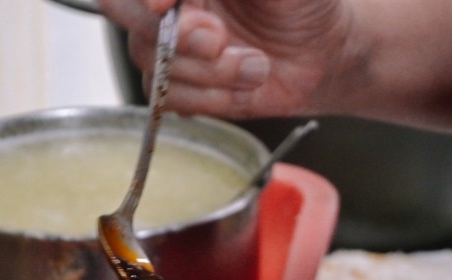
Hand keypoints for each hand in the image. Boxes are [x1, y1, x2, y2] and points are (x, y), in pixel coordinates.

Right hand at [97, 0, 352, 117]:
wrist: (327, 53)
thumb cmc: (304, 3)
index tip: (165, 6)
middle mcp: (172, 3)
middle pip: (124, 12)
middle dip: (175, 36)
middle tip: (219, 38)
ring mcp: (173, 46)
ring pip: (153, 63)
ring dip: (212, 72)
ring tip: (256, 63)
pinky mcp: (184, 86)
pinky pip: (171, 99)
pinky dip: (214, 97)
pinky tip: (245, 83)